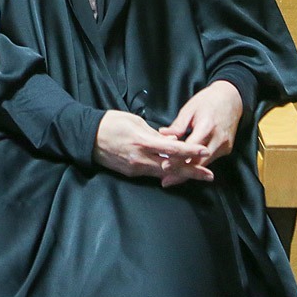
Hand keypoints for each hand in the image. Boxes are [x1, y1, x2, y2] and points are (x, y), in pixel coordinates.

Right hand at [94, 110, 212, 185]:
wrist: (87, 137)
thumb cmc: (110, 123)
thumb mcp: (135, 121)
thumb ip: (154, 133)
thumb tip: (168, 140)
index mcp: (143, 141)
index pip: (172, 148)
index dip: (190, 151)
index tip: (204, 151)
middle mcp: (141, 158)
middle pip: (171, 168)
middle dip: (191, 171)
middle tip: (209, 175)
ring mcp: (135, 168)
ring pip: (163, 174)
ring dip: (180, 175)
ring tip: (197, 175)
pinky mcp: (130, 173)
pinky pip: (151, 174)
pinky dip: (164, 173)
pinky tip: (175, 174)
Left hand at [159, 81, 242, 177]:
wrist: (232, 98)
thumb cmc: (209, 101)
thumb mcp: (190, 108)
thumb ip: (178, 125)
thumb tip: (163, 135)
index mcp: (207, 126)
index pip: (190, 149)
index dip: (178, 159)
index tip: (165, 167)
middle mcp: (218, 139)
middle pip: (199, 162)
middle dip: (182, 173)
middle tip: (166, 181)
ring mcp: (224, 146)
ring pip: (205, 164)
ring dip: (189, 172)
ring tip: (173, 178)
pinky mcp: (227, 149)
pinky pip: (210, 160)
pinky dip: (198, 165)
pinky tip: (186, 169)